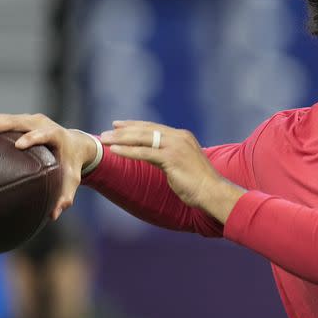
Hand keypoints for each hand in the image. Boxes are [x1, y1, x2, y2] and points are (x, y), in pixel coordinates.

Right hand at [0, 113, 97, 219]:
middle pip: (14, 120)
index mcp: (54, 134)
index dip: (32, 137)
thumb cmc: (70, 164)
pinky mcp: (13, 121)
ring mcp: (23, 120)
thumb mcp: (72, 179)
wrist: (72, 143)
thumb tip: (53, 216)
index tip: (20, 145)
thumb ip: (65, 196)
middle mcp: (37, 122)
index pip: (43, 133)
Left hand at [100, 120, 245, 222]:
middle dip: (124, 130)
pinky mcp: (171, 158)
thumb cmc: (199, 183)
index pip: (153, 127)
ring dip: (121, 139)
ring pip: (143, 139)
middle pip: (146, 130)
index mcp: (182, 136)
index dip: (134, 125)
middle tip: (106, 131)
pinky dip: (127, 151)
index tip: (118, 125)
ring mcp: (176, 146)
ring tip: (104, 140)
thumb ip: (168, 156)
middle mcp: (179, 137)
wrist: (213, 192)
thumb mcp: (182, 164)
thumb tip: (154, 157)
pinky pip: (144, 153)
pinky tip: (114, 151)